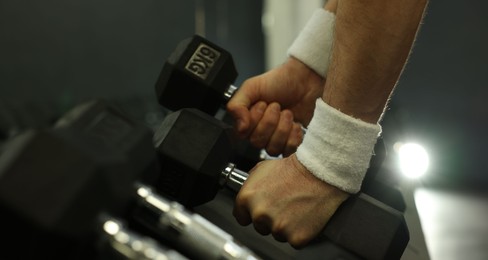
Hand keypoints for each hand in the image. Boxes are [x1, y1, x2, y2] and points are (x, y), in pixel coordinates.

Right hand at [226, 58, 323, 155]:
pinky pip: (287, 151)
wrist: (305, 80)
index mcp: (247, 120)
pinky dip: (293, 136)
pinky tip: (295, 124)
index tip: (262, 104)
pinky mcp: (291, 142)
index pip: (243, 134)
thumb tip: (240, 127)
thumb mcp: (251, 87)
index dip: (254, 120)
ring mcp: (276, 138)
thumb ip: (236, 105)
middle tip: (276, 106)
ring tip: (287, 113)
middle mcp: (259, 132)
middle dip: (270, 122)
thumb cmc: (278, 81)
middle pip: (258, 142)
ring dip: (282, 128)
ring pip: (272, 149)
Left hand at [233, 154, 348, 247]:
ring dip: (284, 226)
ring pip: (277, 234)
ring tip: (295, 208)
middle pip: (259, 227)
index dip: (250, 214)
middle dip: (269, 219)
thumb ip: (251, 184)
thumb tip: (247, 194)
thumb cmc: (294, 169)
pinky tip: (304, 217)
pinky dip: (299, 232)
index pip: (240, 217)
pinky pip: (294, 240)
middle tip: (283, 205)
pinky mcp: (295, 237)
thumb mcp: (264, 168)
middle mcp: (259, 214)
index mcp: (247, 197)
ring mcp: (277, 227)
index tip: (260, 211)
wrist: (319, 173)